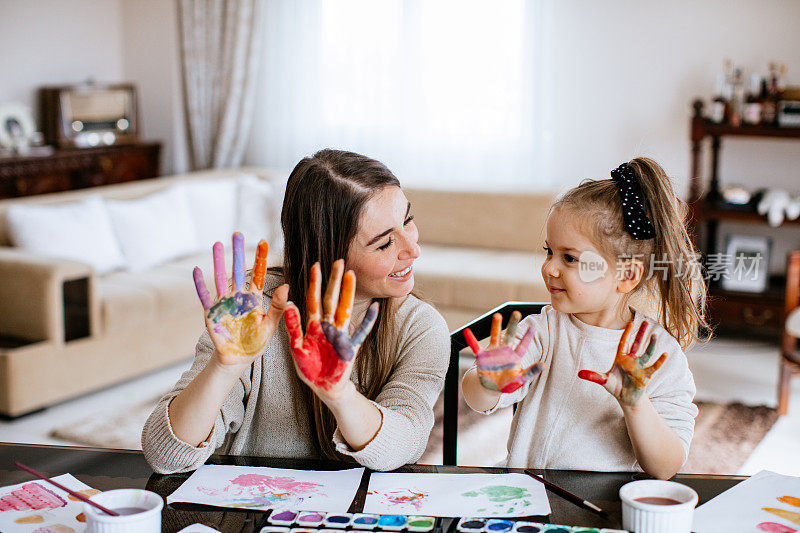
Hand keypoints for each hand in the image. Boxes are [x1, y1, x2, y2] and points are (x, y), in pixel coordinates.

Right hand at [193, 232, 286, 365]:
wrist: (238, 359)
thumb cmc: (256, 343)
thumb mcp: (271, 326)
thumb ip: (279, 307)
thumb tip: (288, 286)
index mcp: (254, 299)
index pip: (259, 274)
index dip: (260, 258)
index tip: (263, 241)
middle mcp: (239, 297)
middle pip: (238, 270)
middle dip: (238, 252)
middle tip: (237, 233)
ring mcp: (224, 303)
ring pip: (221, 278)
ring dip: (218, 262)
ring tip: (216, 243)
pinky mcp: (211, 313)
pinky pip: (205, 296)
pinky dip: (200, 284)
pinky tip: (197, 270)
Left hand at [283, 260, 378, 395]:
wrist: (324, 387)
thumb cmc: (309, 368)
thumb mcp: (296, 347)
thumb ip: (293, 326)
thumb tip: (289, 304)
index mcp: (314, 326)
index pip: (314, 300)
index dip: (315, 283)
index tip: (316, 266)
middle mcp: (328, 326)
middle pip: (331, 299)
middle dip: (333, 280)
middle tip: (337, 261)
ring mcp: (341, 334)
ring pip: (345, 309)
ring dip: (348, 293)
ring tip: (350, 275)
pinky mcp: (351, 346)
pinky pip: (361, 332)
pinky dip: (368, 320)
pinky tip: (374, 308)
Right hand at [464, 311, 542, 393]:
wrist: (492, 388)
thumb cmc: (508, 383)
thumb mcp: (520, 378)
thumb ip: (530, 372)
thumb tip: (544, 365)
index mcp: (515, 357)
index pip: (522, 346)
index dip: (527, 338)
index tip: (533, 328)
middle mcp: (504, 351)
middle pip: (509, 336)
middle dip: (512, 325)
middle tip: (516, 313)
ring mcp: (493, 353)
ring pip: (495, 336)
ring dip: (496, 326)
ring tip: (498, 315)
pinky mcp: (482, 357)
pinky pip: (475, 347)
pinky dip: (471, 340)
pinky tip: (467, 331)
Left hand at [578, 320, 666, 405]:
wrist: (626, 398)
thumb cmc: (615, 386)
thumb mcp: (604, 381)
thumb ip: (594, 376)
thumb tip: (579, 373)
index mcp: (621, 358)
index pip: (624, 343)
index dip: (627, 333)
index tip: (631, 322)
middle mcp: (631, 360)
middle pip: (637, 344)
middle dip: (641, 333)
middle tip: (646, 321)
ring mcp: (640, 367)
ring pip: (646, 353)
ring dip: (650, 345)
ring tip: (655, 335)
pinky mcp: (646, 376)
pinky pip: (653, 367)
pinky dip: (659, 361)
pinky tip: (665, 354)